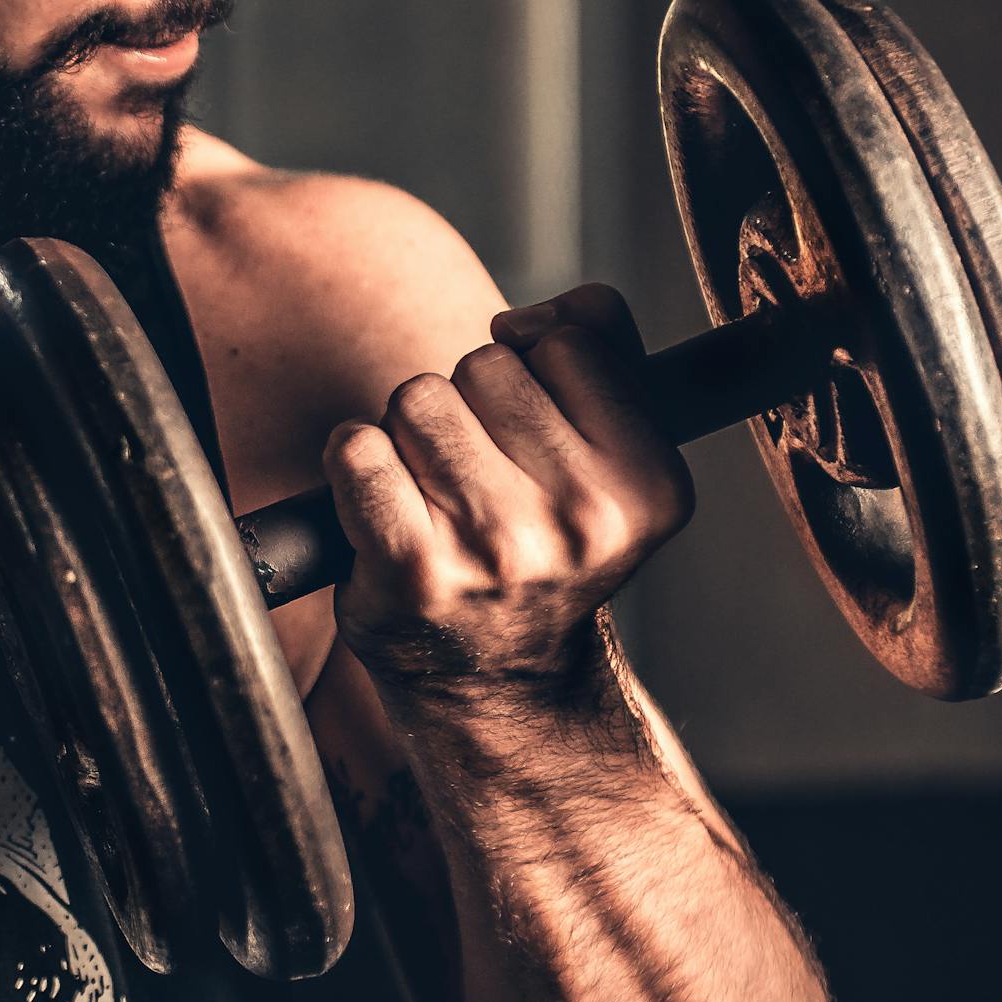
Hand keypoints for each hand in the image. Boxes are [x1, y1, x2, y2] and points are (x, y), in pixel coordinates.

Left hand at [321, 284, 693, 704]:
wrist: (497, 682)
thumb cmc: (543, 546)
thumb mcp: (612, 454)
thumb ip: (602, 345)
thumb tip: (528, 319)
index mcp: (649, 485)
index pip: (569, 341)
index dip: (536, 375)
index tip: (534, 438)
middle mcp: (583, 520)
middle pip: (484, 365)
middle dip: (469, 407)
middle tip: (481, 483)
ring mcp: (496, 546)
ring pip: (416, 399)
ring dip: (410, 437)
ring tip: (436, 501)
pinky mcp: (412, 567)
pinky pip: (356, 448)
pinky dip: (353, 466)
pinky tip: (382, 511)